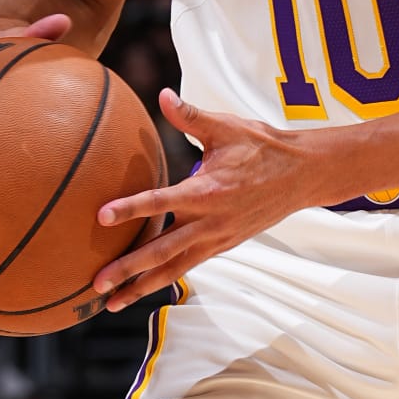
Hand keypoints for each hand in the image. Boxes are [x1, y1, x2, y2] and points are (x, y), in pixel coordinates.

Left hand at [95, 91, 335, 312]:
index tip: (102, 217)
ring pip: (173, 268)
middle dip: (127, 269)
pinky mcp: (222, 246)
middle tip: (96, 283)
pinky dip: (164, 279)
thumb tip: (162, 95)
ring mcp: (217, 238)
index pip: (161, 201)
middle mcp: (210, 221)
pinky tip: (141, 290)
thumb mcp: (226, 127)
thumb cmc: (262, 147)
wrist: (302, 176)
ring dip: (141, 287)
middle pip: (161, 251)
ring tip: (110, 303)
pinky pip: (187, 266)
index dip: (130, 209)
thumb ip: (190, 116)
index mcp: (207, 190)